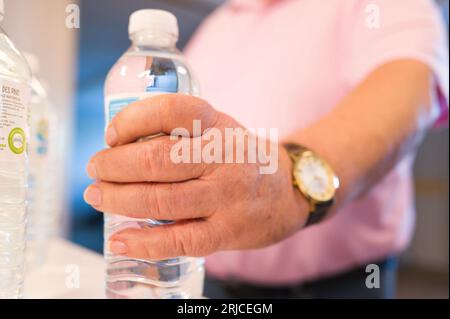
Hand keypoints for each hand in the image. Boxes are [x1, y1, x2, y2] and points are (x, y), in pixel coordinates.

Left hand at [84, 94, 308, 259]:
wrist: (289, 190)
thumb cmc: (241, 158)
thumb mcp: (220, 129)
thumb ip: (181, 133)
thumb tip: (121, 146)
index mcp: (219, 125)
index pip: (170, 111)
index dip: (132, 120)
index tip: (111, 135)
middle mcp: (223, 158)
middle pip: (157, 160)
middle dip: (114, 166)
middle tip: (95, 169)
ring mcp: (227, 197)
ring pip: (162, 200)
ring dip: (119, 199)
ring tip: (97, 196)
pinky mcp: (228, 231)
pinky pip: (179, 239)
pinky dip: (144, 242)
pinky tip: (120, 239)